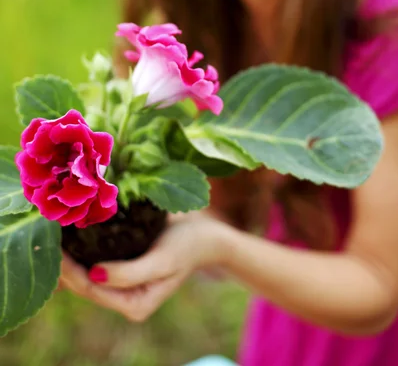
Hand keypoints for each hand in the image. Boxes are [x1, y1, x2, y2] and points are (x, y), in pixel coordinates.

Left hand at [59, 212, 229, 321]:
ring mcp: (124, 284)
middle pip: (84, 284)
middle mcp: (126, 299)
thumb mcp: (162, 260)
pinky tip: (72, 231)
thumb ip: (130, 273)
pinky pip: (95, 260)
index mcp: (135, 305)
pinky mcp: (124, 267)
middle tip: (50, 234)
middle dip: (66, 263)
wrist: (206, 235)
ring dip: (71, 255)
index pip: (91, 290)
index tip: (55, 245)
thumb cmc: (187, 247)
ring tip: (56, 232)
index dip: (69, 270)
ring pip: (86, 273)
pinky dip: (83, 248)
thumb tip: (93, 275)